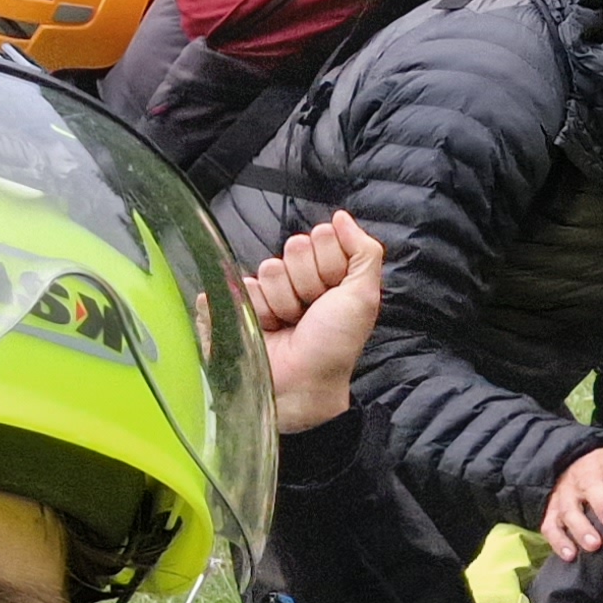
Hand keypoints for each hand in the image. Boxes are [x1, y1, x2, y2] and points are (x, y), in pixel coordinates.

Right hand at [243, 212, 384, 434]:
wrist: (301, 385)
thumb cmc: (335, 345)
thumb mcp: (363, 297)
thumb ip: (364, 252)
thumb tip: (342, 217)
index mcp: (327, 273)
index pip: (320, 237)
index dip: (329, 264)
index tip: (333, 293)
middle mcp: (297, 279)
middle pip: (292, 247)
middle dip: (306, 282)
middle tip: (310, 311)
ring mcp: (267, 293)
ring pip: (267, 268)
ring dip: (281, 301)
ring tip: (288, 324)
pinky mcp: (239, 305)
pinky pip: (238, 286)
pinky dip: (253, 309)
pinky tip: (265, 328)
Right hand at [542, 445, 602, 560]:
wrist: (566, 464)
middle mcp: (584, 477)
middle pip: (591, 488)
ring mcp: (565, 495)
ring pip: (569, 511)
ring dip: (581, 528)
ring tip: (594, 545)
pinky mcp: (552, 512)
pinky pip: (551, 527)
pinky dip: (559, 541)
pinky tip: (570, 556)